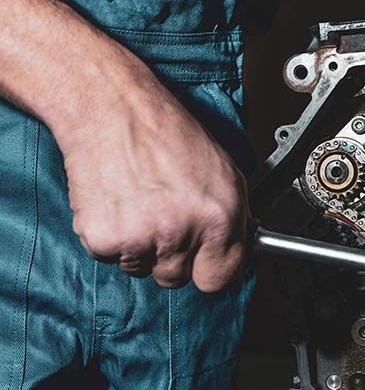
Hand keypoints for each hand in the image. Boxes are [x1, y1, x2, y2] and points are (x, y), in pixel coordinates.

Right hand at [55, 66, 247, 292]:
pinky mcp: (103, 238)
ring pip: (142, 269)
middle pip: (177, 278)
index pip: (219, 280)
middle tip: (163, 217)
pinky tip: (118, 203)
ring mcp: (141, 238)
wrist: (112, 109)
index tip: (203, 263)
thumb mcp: (224, 172)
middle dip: (172, 256)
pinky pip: (110, 257)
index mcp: (219, 217)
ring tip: (139, 203)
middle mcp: (182, 232)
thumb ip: (234, 219)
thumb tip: (237, 251)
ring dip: (140, 246)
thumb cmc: (167, 134)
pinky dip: (111, 237)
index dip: (210, 271)